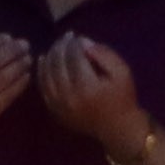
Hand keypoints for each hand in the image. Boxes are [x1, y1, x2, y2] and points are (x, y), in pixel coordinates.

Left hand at [32, 35, 146, 147]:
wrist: (116, 128)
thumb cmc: (122, 97)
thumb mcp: (122, 72)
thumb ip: (104, 54)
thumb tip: (82, 42)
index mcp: (87, 87)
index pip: (74, 57)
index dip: (74, 43)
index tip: (77, 36)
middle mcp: (69, 96)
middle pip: (57, 63)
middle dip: (61, 46)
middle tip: (66, 37)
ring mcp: (59, 105)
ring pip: (46, 74)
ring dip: (50, 56)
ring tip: (58, 46)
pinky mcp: (54, 110)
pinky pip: (43, 87)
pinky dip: (41, 71)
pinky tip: (44, 59)